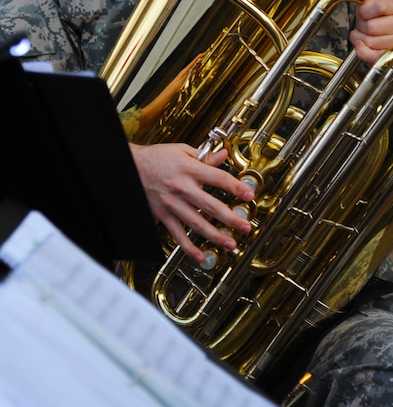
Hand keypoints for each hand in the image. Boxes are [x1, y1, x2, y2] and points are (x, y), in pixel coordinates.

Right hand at [130, 142, 254, 262]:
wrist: (129, 167)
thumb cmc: (156, 157)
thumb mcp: (182, 150)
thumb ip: (204, 156)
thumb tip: (223, 156)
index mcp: (189, 168)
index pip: (218, 179)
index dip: (236, 187)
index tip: (249, 195)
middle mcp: (182, 187)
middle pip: (211, 205)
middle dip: (231, 218)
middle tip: (245, 226)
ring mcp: (172, 203)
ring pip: (197, 223)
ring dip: (215, 236)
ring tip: (230, 244)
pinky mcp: (163, 215)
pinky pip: (177, 234)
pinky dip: (188, 247)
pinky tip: (200, 256)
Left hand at [349, 0, 392, 64]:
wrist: (389, 36)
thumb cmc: (379, 18)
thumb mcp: (373, 3)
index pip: (380, 5)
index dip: (365, 10)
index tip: (362, 12)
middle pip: (371, 26)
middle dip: (361, 26)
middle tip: (363, 25)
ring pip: (369, 42)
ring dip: (360, 39)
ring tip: (363, 35)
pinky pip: (371, 55)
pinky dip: (362, 51)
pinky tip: (362, 45)